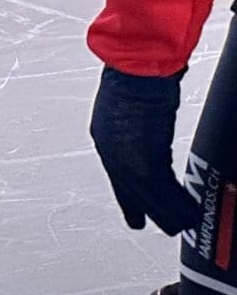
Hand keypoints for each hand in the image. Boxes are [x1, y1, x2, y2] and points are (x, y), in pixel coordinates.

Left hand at [90, 66, 200, 235]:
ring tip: (185, 223)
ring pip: (149, 196)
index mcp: (105, 139)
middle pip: (134, 192)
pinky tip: (189, 211)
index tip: (135, 219)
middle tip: (169, 227)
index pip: (118, 181)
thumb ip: (136, 130)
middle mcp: (112, 151)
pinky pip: (163, 188)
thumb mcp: (128, 109)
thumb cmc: (134, 77)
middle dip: (152, 211)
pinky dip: (177, 202)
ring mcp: (127, 155)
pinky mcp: (145, 155)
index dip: (129, 202)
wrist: (136, 67)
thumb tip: (148, 140)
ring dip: (169, 211)